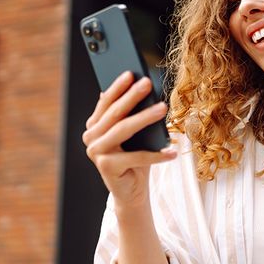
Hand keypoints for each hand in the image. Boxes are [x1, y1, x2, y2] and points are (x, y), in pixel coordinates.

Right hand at [82, 71, 176, 207]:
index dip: (118, 86)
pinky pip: (136, 156)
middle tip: (147, 83)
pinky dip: (157, 154)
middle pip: (115, 113)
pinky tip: (172, 150)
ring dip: (145, 118)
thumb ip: (132, 116)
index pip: (106, 102)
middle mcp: (91, 137)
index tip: (132, 73)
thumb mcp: (135, 135)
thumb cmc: (136, 160)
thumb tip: (140, 91)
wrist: (132, 191)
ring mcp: (96, 152)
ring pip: (124, 130)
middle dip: (132, 96)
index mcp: (94, 126)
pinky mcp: (106, 167)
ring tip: (163, 108)